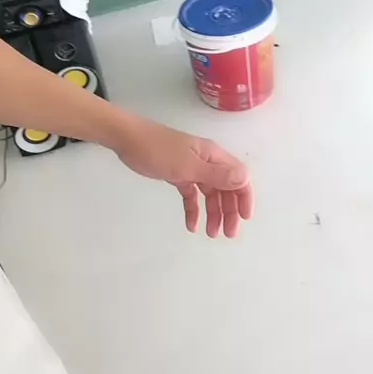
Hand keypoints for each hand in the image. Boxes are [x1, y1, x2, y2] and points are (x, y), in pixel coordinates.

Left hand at [114, 116, 253, 237]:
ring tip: (211, 234)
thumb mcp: (189, 166)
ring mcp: (192, 168)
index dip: (244, 197)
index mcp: (213, 156)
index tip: (244, 218)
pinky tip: (191, 225)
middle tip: (228, 234)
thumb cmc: (159, 150)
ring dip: (213, 213)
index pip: (239, 177)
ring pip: (210, 194)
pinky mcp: (178, 175)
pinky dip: (193, 209)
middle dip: (230, 211)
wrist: (128, 139)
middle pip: (226, 188)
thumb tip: (244, 180)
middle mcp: (206, 162)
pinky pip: (191, 195)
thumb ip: (217, 175)